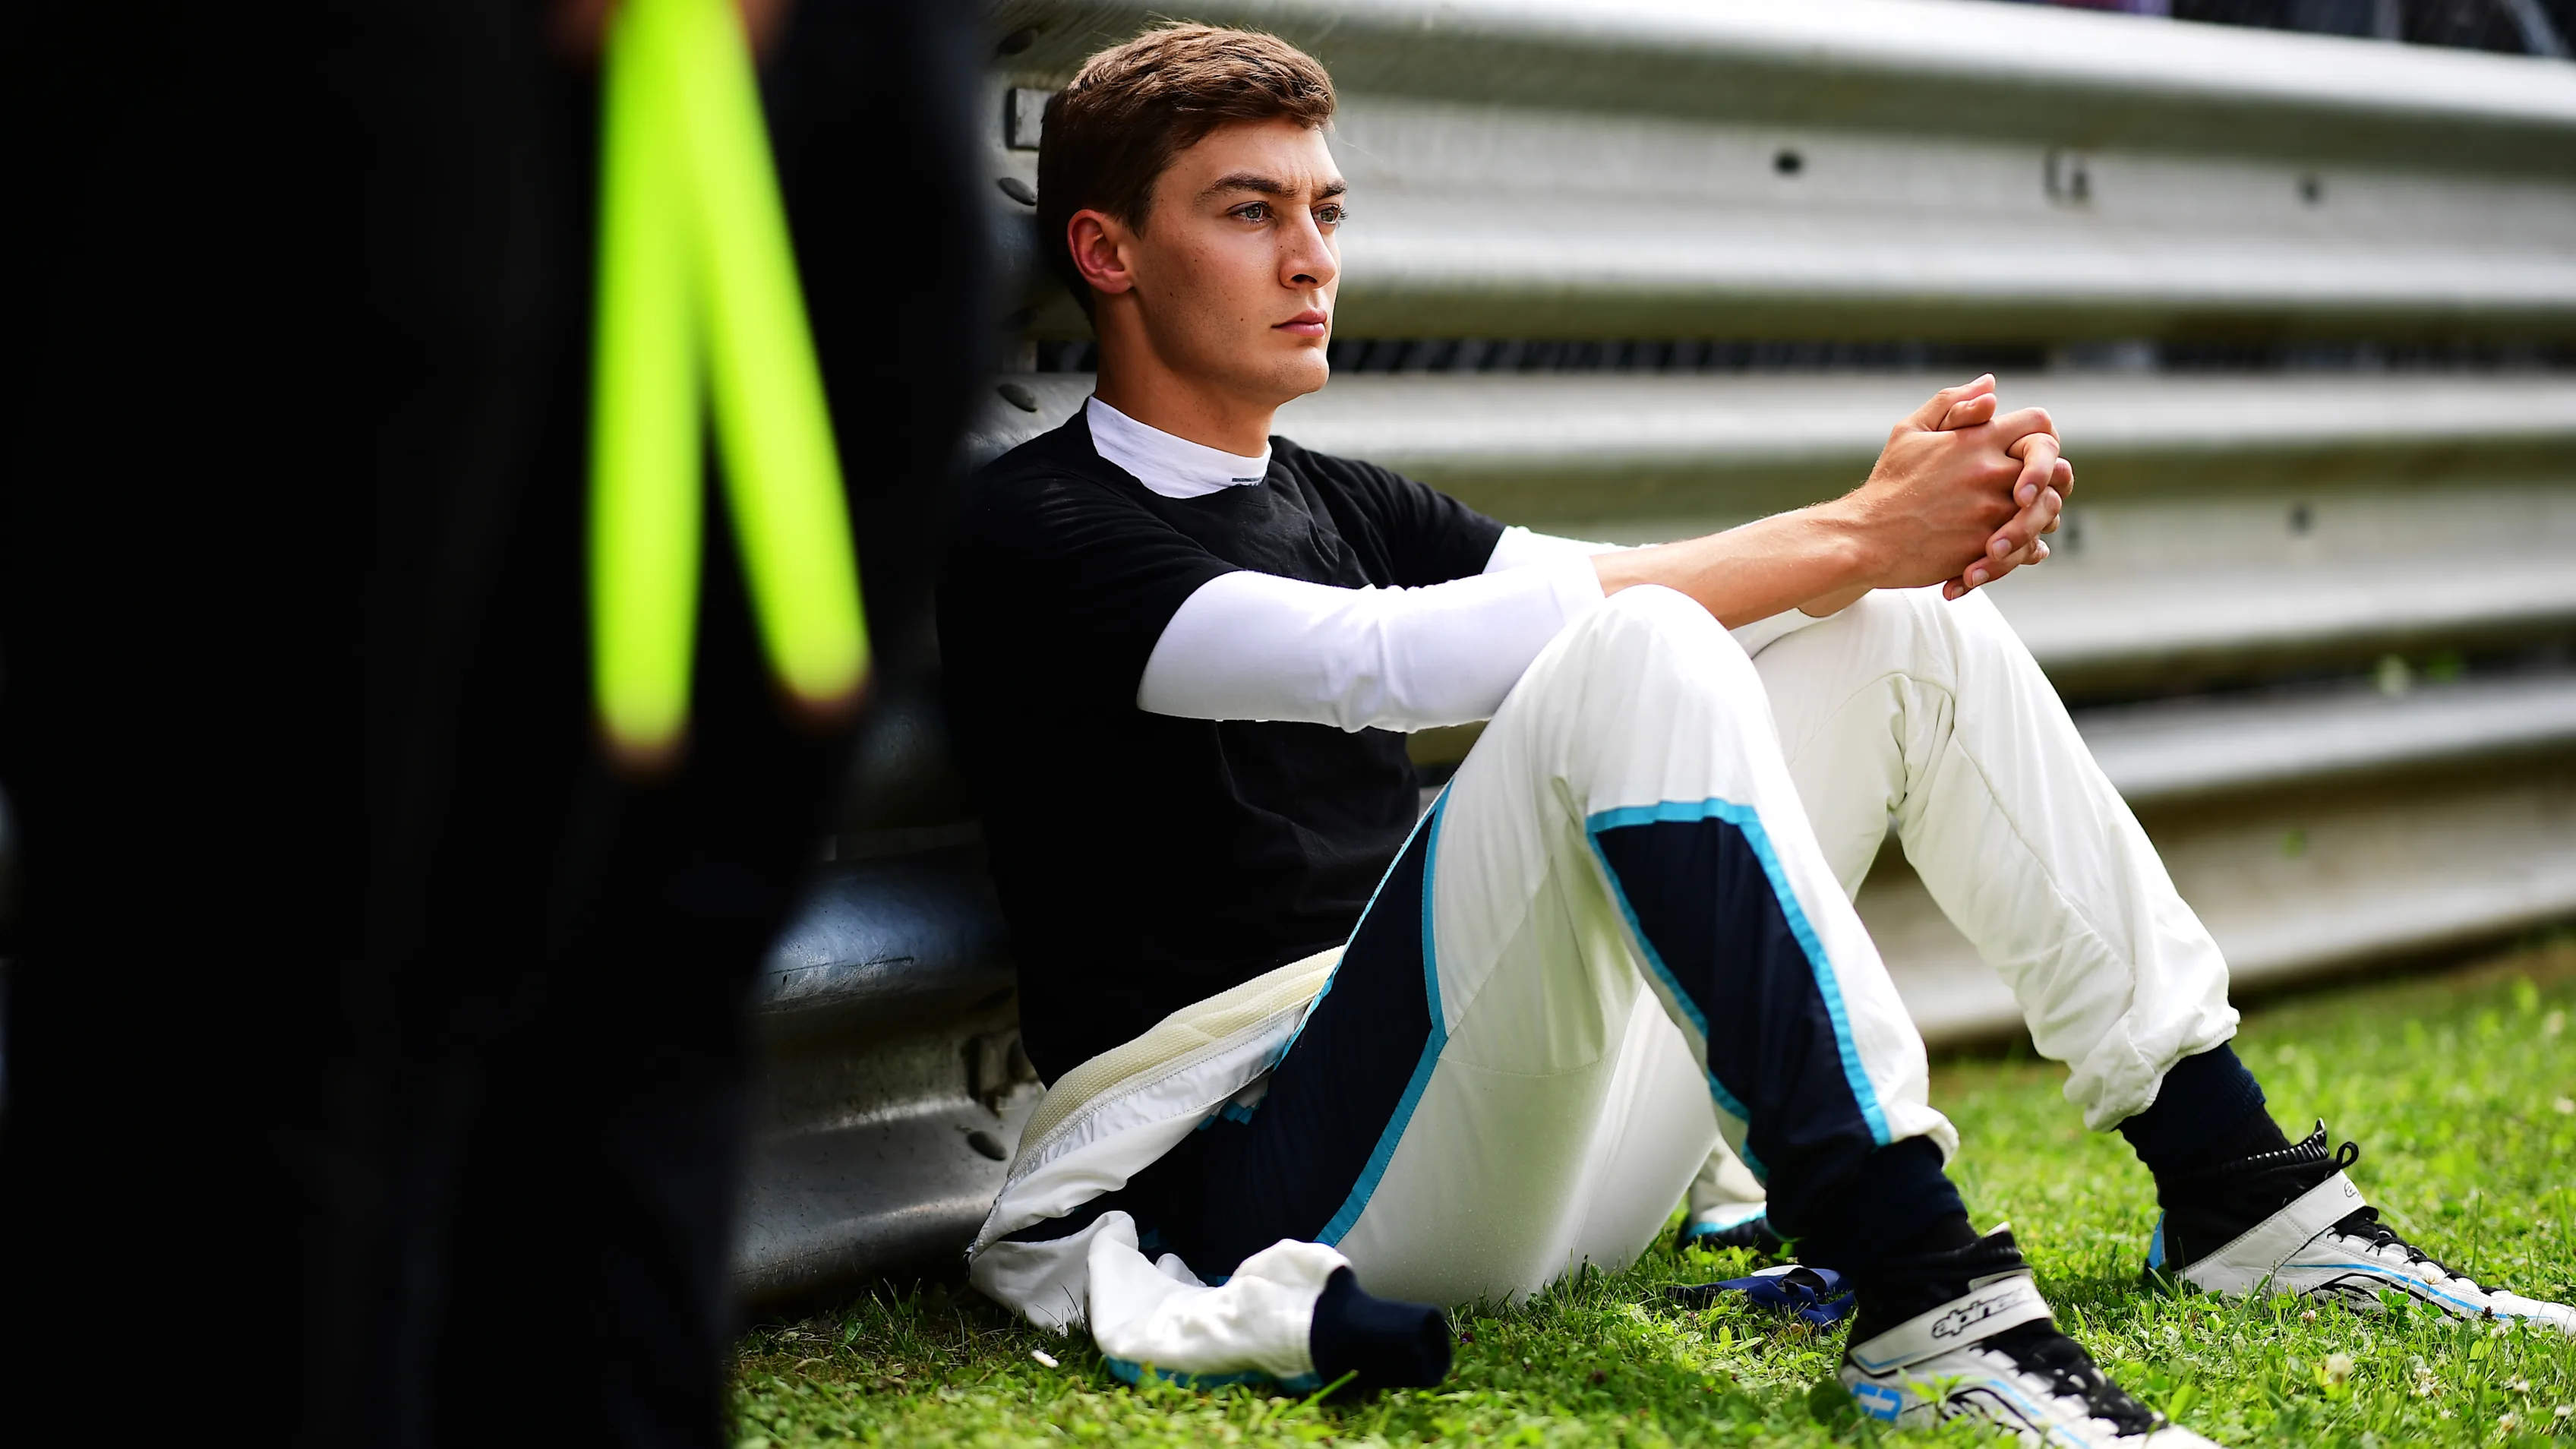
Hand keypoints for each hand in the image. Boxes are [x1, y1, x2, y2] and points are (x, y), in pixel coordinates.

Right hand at [1831, 376, 2062, 593]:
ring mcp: (1991, 511)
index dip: (2043, 436)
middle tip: (2035, 490)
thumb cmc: (1888, 484)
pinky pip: (2029, 548)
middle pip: (2055, 469)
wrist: (1866, 538)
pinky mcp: (1987, 547)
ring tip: (2023, 520)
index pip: (2038, 424)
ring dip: (2041, 516)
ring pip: (2047, 512)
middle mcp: (1990, 472)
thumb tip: (1990, 384)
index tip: (2032, 452)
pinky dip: (2027, 550)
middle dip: (2050, 479)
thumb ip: (1952, 403)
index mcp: (1975, 440)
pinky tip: (2014, 547)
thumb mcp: (1910, 432)